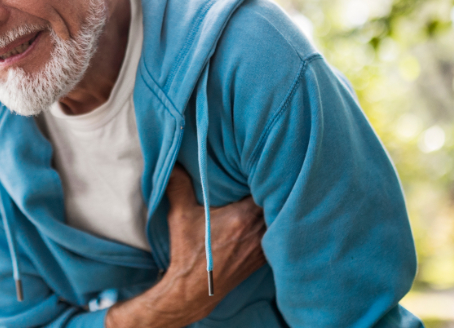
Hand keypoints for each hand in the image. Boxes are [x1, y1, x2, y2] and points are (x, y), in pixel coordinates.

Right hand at [105, 164, 266, 327]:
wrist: (194, 289)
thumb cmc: (188, 252)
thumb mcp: (179, 216)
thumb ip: (178, 186)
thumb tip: (173, 163)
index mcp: (243, 217)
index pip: (266, 187)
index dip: (266, 174)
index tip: (260, 165)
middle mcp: (258, 230)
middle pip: (276, 200)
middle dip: (271, 187)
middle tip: (266, 176)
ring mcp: (263, 245)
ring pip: (279, 217)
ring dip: (274, 206)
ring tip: (268, 194)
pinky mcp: (264, 256)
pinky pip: (276, 233)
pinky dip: (273, 223)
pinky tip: (266, 217)